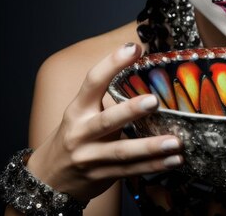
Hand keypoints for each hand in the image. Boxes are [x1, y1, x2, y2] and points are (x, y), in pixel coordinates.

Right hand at [26, 43, 182, 202]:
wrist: (49, 176)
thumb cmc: (76, 134)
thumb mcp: (83, 111)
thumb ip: (107, 96)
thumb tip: (147, 73)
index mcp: (78, 109)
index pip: (92, 82)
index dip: (112, 63)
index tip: (134, 48)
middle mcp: (81, 132)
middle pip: (107, 121)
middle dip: (130, 111)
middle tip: (154, 101)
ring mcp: (90, 157)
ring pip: (122, 152)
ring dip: (150, 147)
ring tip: (175, 142)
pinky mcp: (101, 175)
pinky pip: (131, 171)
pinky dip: (154, 166)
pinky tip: (174, 160)